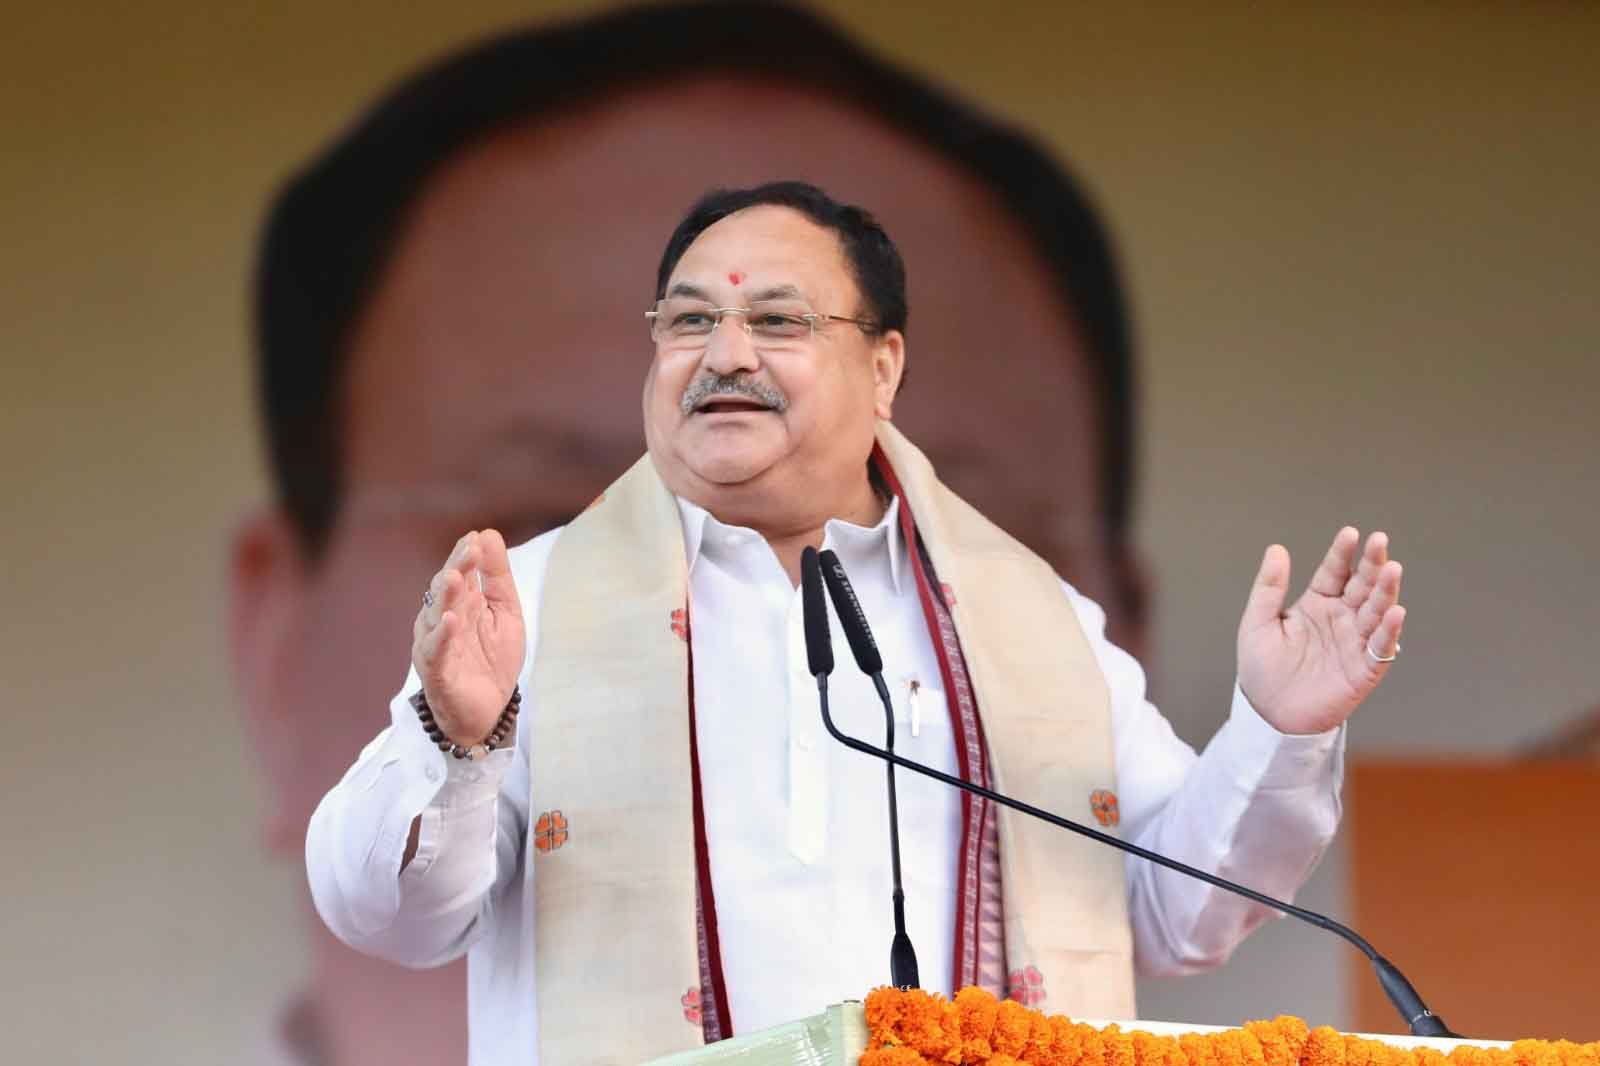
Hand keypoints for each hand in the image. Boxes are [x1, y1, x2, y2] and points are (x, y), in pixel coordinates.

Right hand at [412, 530, 525, 744]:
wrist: (489, 711)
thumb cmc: (492, 660)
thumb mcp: (505, 612)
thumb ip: (497, 577)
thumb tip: (489, 533)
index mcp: (460, 604)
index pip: (458, 571)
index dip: (465, 555)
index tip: (477, 537)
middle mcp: (441, 620)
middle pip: (446, 590)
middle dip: (457, 568)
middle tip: (469, 549)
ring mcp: (435, 645)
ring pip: (435, 616)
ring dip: (446, 597)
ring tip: (455, 578)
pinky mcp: (437, 671)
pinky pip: (436, 651)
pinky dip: (442, 636)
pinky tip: (450, 621)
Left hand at [1237, 527, 1405, 734]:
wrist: (1267, 713)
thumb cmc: (1262, 669)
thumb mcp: (1258, 623)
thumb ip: (1269, 588)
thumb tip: (1277, 549)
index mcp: (1316, 604)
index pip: (1334, 572)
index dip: (1342, 554)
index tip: (1351, 533)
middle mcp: (1340, 619)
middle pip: (1361, 586)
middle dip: (1372, 564)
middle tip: (1380, 541)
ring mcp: (1354, 642)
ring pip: (1375, 612)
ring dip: (1386, 592)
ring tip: (1392, 570)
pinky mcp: (1363, 670)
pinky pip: (1380, 648)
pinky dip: (1389, 631)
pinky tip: (1395, 612)